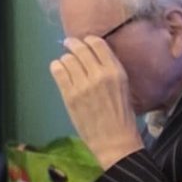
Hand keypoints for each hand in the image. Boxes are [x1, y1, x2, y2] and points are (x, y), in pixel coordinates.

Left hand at [49, 38, 140, 168]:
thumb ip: (109, 70)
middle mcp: (99, 74)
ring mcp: (82, 84)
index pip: (98, 43)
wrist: (115, 141)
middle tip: (71, 47)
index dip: (89, 41)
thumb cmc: (122, 117)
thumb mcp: (124, 88)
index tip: (86, 44)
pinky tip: (62, 72)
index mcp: (116, 72)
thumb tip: (92, 55)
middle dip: (73, 45)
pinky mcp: (69, 94)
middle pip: (79, 47)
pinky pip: (57, 69)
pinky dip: (58, 67)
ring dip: (66, 59)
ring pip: (66, 58)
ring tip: (68, 65)